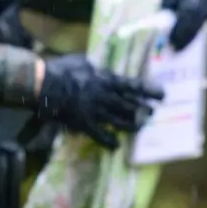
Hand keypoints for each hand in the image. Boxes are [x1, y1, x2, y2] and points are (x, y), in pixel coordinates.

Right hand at [36, 54, 162, 148]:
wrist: (44, 84)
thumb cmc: (61, 69)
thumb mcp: (81, 61)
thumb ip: (93, 67)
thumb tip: (97, 67)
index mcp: (105, 80)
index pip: (132, 86)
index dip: (148, 91)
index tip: (162, 94)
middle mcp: (105, 96)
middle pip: (130, 105)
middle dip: (144, 109)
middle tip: (154, 113)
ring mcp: (96, 111)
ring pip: (120, 121)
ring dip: (132, 125)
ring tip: (140, 128)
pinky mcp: (85, 123)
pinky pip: (100, 135)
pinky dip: (109, 141)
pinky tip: (117, 146)